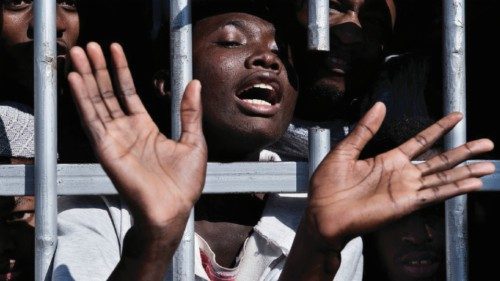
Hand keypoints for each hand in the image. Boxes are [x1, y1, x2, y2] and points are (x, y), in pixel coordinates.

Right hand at [67, 43, 206, 231]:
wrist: (173, 209)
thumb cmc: (184, 183)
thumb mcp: (194, 140)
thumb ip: (190, 111)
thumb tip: (194, 83)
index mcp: (145, 127)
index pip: (128, 92)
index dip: (121, 70)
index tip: (114, 50)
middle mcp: (126, 131)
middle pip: (108, 93)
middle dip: (98, 69)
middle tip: (89, 46)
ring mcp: (114, 139)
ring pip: (97, 102)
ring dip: (87, 77)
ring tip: (79, 54)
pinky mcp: (106, 149)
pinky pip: (92, 120)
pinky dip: (83, 99)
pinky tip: (77, 80)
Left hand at [307, 102, 494, 246]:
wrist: (322, 213)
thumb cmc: (328, 186)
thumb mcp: (345, 150)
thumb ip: (365, 130)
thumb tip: (380, 105)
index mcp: (387, 159)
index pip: (421, 140)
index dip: (439, 128)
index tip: (456, 117)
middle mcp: (401, 173)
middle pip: (440, 159)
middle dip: (463, 150)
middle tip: (487, 142)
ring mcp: (406, 189)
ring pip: (443, 176)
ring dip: (466, 170)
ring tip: (489, 164)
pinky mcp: (406, 203)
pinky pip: (435, 194)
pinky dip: (454, 188)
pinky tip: (472, 183)